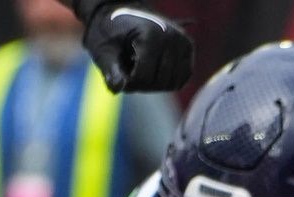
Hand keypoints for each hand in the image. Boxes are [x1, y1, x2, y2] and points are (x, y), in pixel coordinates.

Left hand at [75, 1, 192, 92]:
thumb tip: (118, 88)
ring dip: (155, 84)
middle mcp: (172, 38)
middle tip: (129, 71)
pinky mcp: (188, 49)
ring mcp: (183, 43)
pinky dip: (168, 82)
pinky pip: (182, 78)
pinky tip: (154, 72)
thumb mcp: (105, 50)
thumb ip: (111, 70)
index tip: (119, 77)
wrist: (124, 13)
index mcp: (151, 35)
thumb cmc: (111, 32)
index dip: (128, 84)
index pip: (144, 77)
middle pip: (158, 82)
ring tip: (142, 68)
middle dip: (141, 84)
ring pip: (172, 83)